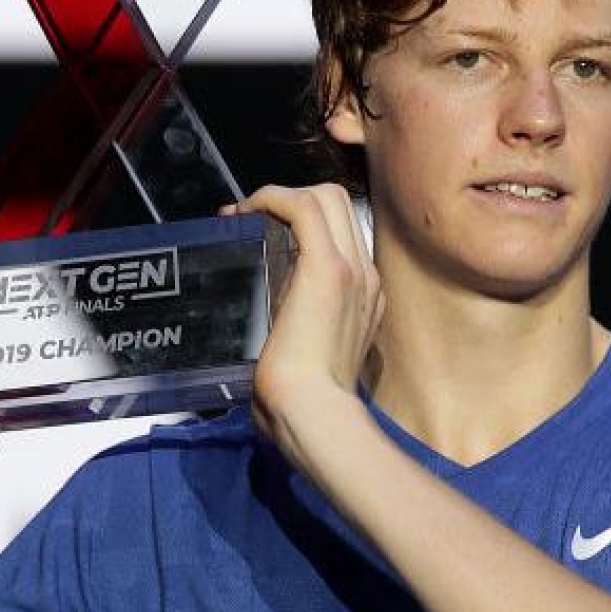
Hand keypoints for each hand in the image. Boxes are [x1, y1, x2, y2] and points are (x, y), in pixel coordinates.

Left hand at [227, 184, 383, 459]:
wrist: (313, 415)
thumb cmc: (303, 407)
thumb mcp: (306, 366)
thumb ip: (297, 346)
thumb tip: (268, 353)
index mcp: (364, 299)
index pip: (342, 236)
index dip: (300, 224)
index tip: (259, 235)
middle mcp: (366, 278)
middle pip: (339, 204)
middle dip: (291, 198)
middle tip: (249, 218)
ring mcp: (352, 271)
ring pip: (326, 197)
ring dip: (280, 195)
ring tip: (244, 214)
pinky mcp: (327, 269)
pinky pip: (303, 207)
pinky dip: (271, 198)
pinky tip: (246, 211)